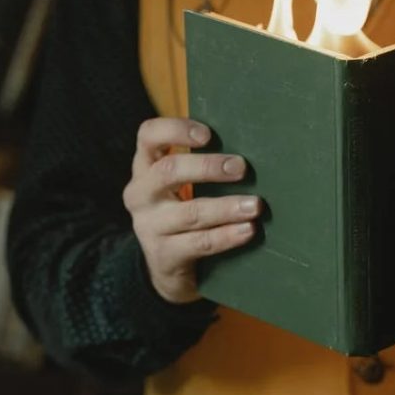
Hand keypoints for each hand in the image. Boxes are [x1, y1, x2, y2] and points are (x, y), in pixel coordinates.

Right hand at [123, 117, 260, 303]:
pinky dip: (227, 236)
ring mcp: (149, 226)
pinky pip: (199, 243)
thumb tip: (248, 147)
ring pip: (190, 212)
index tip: (207, 135)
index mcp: (145, 167)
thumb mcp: (179, 184)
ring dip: (226, 207)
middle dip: (208, 167)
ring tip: (254, 205)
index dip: (175, 130)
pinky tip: (248, 230)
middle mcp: (141, 194)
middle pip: (169, 171)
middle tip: (241, 168)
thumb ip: (201, 164)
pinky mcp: (164, 255)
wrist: (165, 265)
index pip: (148, 136)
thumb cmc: (183, 210)